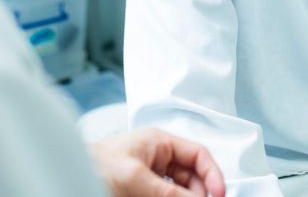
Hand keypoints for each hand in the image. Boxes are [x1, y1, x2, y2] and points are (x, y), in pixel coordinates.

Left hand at [89, 127, 225, 196]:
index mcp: (159, 143)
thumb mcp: (134, 178)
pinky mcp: (137, 193)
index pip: (197, 155)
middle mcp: (156, 159)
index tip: (219, 194)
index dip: (212, 174)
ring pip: (177, 191)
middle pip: (190, 177)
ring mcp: (147, 178)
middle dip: (199, 192)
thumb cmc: (90, 166)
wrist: (61, 176)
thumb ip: (167, 192)